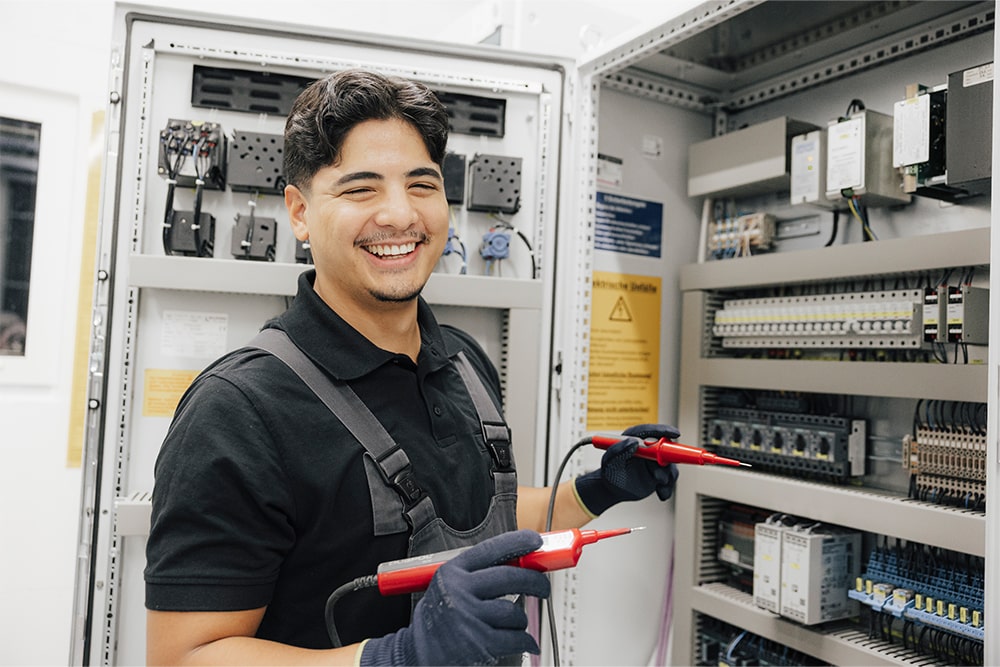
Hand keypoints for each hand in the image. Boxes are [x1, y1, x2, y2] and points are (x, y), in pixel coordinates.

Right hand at [359, 530, 550, 665]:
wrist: (418, 654)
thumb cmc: (438, 618)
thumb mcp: (449, 586)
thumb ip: (477, 573)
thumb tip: (519, 562)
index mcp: (452, 572)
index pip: (492, 549)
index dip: (518, 542)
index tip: (536, 541)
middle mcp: (460, 591)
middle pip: (511, 577)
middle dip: (535, 581)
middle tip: (542, 586)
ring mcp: (470, 618)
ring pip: (515, 611)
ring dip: (521, 619)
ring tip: (512, 622)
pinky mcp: (480, 643)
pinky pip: (517, 637)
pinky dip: (524, 639)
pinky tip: (521, 639)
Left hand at [574, 423, 680, 515]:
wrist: (614, 490)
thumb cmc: (609, 473)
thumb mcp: (609, 462)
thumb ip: (617, 450)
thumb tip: (632, 441)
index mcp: (634, 439)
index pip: (649, 431)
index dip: (663, 430)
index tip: (675, 434)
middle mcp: (647, 448)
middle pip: (665, 448)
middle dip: (665, 462)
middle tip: (658, 476)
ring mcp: (654, 461)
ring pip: (670, 465)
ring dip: (666, 478)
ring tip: (658, 486)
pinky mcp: (660, 472)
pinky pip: (671, 478)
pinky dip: (668, 487)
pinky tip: (661, 492)